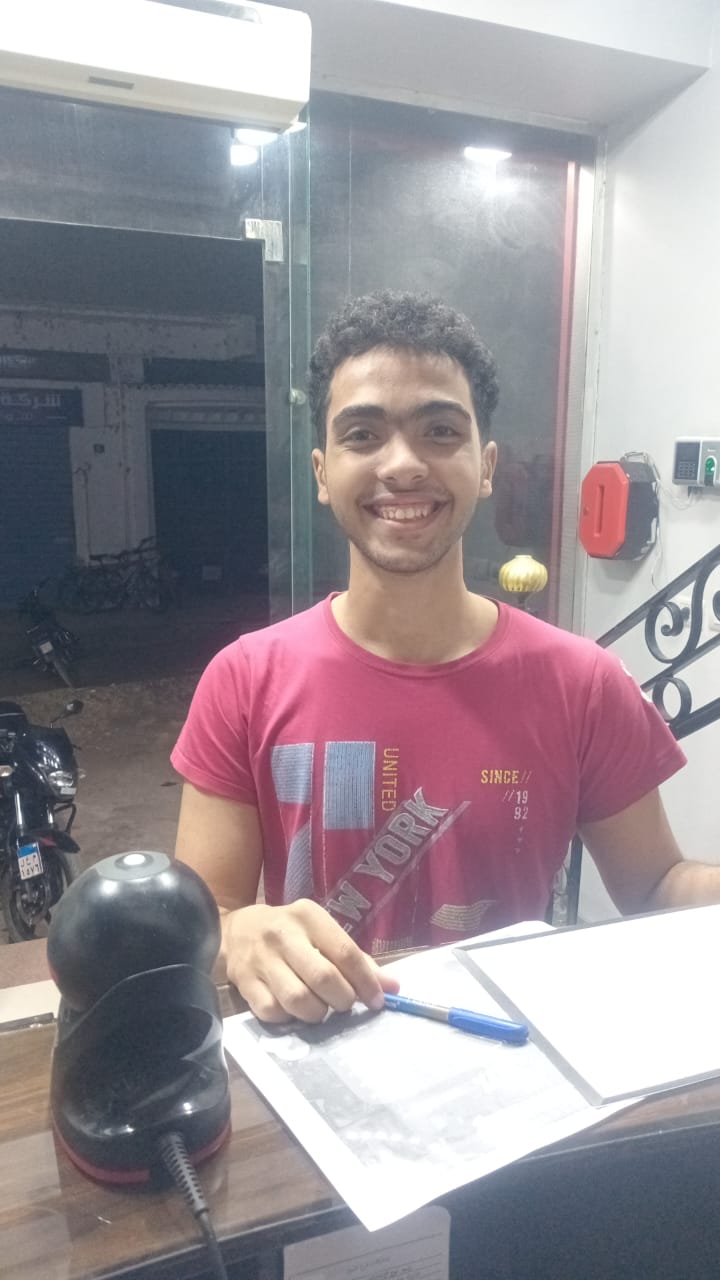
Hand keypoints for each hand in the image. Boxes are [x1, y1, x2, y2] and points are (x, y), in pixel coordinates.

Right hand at [221, 899, 400, 1022]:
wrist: (236, 932)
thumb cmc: (292, 934)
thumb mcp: (322, 934)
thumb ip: (357, 960)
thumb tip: (392, 988)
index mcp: (308, 916)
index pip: (345, 952)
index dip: (366, 981)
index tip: (377, 1001)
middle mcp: (283, 935)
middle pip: (323, 978)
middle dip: (342, 999)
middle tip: (344, 1003)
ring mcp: (260, 960)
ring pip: (298, 1000)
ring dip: (317, 1013)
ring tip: (320, 1007)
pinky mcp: (244, 983)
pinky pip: (273, 1012)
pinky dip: (289, 1018)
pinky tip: (293, 1010)